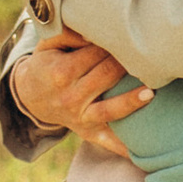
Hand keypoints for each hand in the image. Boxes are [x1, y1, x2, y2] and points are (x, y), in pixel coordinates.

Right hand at [10, 29, 152, 155]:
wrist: (31, 97)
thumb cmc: (47, 63)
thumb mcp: (48, 44)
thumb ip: (68, 33)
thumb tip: (91, 30)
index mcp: (61, 72)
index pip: (95, 54)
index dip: (113, 43)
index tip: (126, 35)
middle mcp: (70, 97)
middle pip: (106, 77)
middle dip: (126, 64)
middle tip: (147, 53)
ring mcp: (80, 117)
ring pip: (110, 110)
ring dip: (131, 102)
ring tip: (151, 93)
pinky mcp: (88, 132)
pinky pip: (107, 141)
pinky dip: (123, 147)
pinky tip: (143, 150)